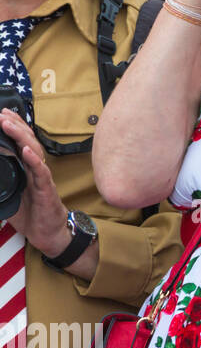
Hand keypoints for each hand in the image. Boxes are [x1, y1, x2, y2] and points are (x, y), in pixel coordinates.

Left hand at [0, 109, 71, 256]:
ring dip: (21, 137)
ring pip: (34, 151)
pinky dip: (34, 160)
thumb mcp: (8, 196)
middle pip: (27, 141)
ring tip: (9, 125)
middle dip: (15, 125)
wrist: (48, 234)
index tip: (1, 115)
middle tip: (2, 113)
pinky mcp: (46, 189)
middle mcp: (35, 169)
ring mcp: (42, 178)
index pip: (20, 143)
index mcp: (26, 169)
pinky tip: (27, 151)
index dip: (12, 128)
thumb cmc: (31, 215)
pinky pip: (41, 172)